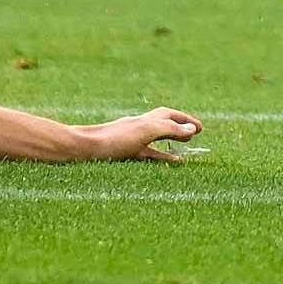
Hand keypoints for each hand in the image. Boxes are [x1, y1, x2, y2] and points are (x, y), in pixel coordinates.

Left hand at [77, 108, 202, 162]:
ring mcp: (129, 142)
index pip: (169, 116)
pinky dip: (157, 159)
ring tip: (183, 155)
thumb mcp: (146, 131)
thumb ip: (169, 128)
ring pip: (155, 142)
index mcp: (144, 120)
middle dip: (179, 129)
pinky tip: (161, 167)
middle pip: (162, 124)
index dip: (185, 120)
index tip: (200, 128)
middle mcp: (137, 128)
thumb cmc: (113, 139)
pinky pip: (145, 156)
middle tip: (194, 135)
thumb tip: (192, 129)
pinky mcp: (122, 155)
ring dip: (169, 146)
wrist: (82, 149)